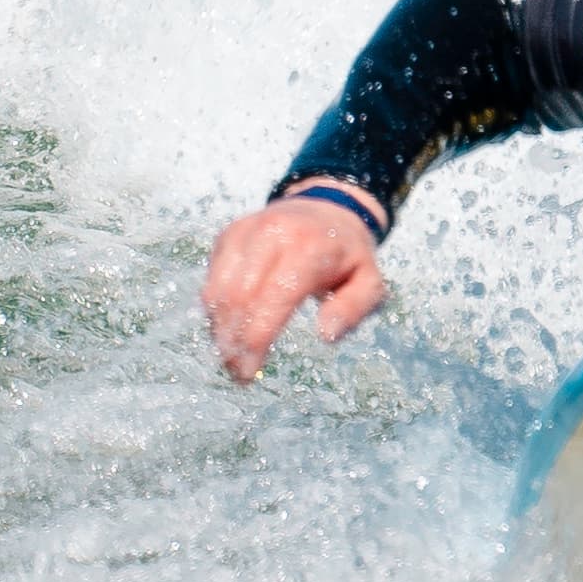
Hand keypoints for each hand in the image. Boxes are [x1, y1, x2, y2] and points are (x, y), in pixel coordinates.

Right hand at [203, 194, 387, 380]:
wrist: (327, 208)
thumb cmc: (348, 256)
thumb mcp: (370, 282)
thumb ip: (353, 309)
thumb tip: (325, 335)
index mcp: (309, 247)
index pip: (274, 297)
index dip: (257, 338)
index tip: (250, 372)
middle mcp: (273, 233)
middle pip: (240, 296)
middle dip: (233, 342)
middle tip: (237, 373)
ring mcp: (247, 231)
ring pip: (219, 289)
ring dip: (219, 330)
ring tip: (230, 357)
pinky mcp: (229, 235)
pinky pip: (212, 279)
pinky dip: (215, 310)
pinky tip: (228, 331)